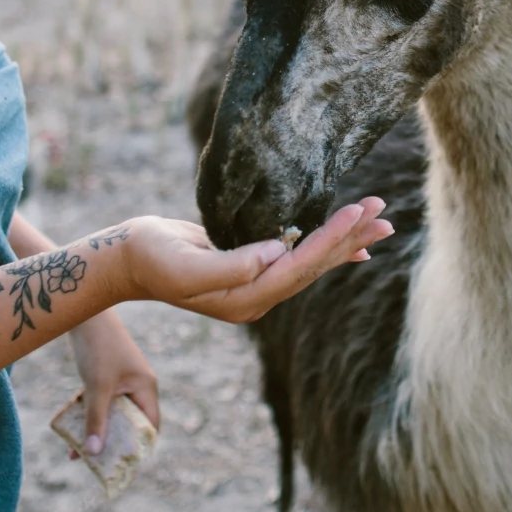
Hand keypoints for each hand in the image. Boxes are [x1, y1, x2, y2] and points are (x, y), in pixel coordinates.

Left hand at [66, 309, 159, 458]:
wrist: (84, 314)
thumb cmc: (98, 347)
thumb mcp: (96, 387)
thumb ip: (96, 419)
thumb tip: (94, 452)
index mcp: (145, 388)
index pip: (150, 426)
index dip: (139, 447)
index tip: (122, 466)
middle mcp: (138, 386)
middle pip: (130, 424)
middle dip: (113, 443)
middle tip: (96, 464)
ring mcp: (121, 381)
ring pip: (112, 415)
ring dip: (96, 431)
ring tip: (76, 452)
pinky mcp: (106, 377)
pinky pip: (100, 404)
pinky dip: (88, 416)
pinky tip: (69, 429)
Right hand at [111, 198, 391, 323]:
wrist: (126, 260)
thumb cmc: (148, 255)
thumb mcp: (183, 263)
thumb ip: (230, 265)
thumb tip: (277, 252)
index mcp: (244, 299)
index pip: (298, 268)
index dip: (329, 240)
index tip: (356, 212)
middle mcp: (257, 297)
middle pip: (315, 267)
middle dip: (351, 238)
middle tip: (385, 212)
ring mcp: (256, 285)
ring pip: (312, 262)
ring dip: (347, 240)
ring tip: (381, 220)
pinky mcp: (253, 267)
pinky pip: (299, 259)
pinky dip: (327, 249)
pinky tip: (353, 247)